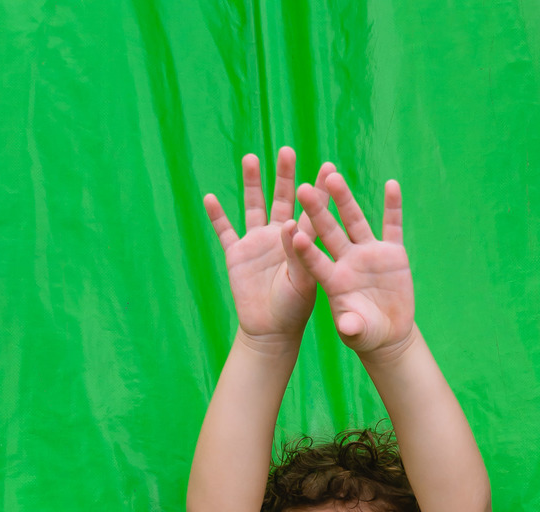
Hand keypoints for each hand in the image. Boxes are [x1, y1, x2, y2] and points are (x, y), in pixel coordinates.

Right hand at [204, 149, 328, 343]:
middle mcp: (280, 236)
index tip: (329, 168)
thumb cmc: (295, 311)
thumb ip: (299, 254)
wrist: (270, 332)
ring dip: (252, 183)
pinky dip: (217, 216)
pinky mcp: (237, 254)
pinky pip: (225, 231)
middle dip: (285, 176)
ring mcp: (257, 243)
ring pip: (254, 206)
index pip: (313, 211)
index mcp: (302, 242)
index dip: (320, 190)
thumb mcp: (303, 283)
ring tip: (251, 158)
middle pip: (283, 199)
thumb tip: (292, 222)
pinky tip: (210, 198)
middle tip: (287, 151)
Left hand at [289, 171, 414, 356]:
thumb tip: (346, 327)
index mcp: (333, 279)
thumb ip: (352, 326)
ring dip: (345, 199)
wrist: (387, 333)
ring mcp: (369, 253)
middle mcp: (347, 261)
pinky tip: (391, 185)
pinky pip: (393, 225)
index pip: (315, 261)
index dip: (306, 249)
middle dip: (317, 211)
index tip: (293, 233)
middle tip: (302, 188)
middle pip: (329, 232)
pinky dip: (393, 207)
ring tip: (332, 176)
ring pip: (355, 221)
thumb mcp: (357, 332)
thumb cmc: (365, 334)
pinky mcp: (392, 252)